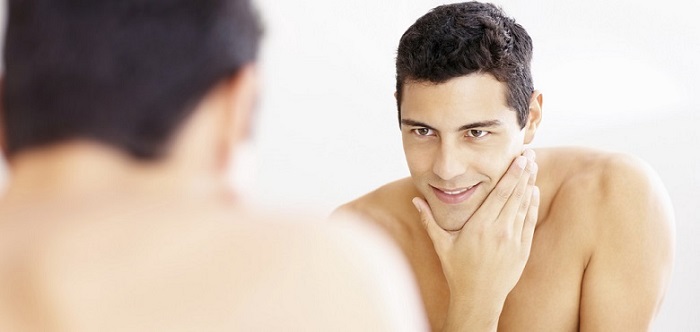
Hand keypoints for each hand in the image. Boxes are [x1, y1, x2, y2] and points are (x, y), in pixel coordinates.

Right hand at [412, 150, 539, 329]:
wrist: (478, 298)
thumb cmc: (457, 271)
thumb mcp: (441, 244)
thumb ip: (429, 220)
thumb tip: (415, 200)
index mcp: (480, 226)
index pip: (500, 194)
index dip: (512, 174)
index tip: (519, 159)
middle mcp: (499, 231)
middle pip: (515, 195)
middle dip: (524, 173)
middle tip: (529, 154)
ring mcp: (514, 240)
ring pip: (525, 206)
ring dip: (530, 185)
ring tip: (533, 167)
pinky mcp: (523, 249)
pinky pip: (530, 221)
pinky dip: (532, 204)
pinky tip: (533, 192)